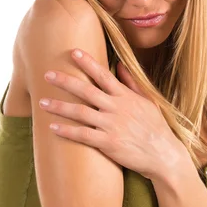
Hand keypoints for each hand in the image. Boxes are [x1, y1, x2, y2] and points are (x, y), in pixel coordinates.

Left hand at [39, 48, 184, 179]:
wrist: (164, 155)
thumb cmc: (156, 128)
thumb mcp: (148, 101)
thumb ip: (132, 83)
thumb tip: (120, 65)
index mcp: (126, 96)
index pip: (104, 75)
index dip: (87, 62)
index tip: (72, 52)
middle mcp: (117, 108)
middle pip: (86, 90)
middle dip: (65, 81)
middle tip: (47, 74)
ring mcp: (112, 125)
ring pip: (80, 112)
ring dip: (59, 106)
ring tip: (42, 102)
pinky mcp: (108, 143)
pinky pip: (83, 135)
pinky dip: (67, 131)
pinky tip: (53, 127)